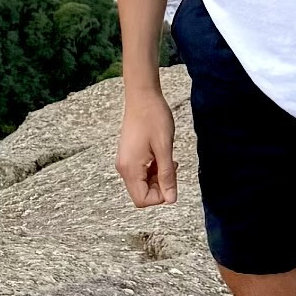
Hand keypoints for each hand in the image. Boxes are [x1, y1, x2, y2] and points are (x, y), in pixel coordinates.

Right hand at [116, 89, 178, 208]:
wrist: (142, 96)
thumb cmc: (154, 117)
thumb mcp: (165, 148)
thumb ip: (167, 175)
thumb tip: (171, 199)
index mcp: (130, 168)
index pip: (142, 200)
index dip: (160, 196)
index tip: (172, 179)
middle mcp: (124, 167)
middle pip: (141, 193)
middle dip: (160, 186)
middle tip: (171, 166)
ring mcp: (125, 161)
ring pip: (142, 183)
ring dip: (157, 177)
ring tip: (167, 158)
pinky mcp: (128, 154)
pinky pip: (140, 172)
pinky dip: (153, 169)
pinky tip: (160, 155)